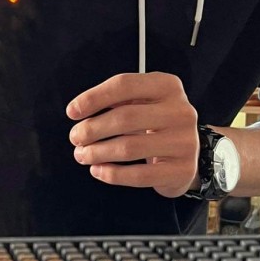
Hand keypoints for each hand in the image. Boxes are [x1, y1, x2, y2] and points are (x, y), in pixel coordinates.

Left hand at [66, 72, 198, 198]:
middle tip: (75, 138)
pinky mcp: (182, 170)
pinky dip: (112, 174)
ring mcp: (185, 142)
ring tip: (83, 155)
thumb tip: (78, 111)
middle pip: (124, 117)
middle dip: (91, 129)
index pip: (124, 85)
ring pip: (129, 148)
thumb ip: (115, 101)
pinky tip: (98, 171)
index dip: (93, 98)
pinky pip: (139, 175)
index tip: (72, 112)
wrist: (187, 155)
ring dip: (97, 153)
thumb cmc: (155, 125)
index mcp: (167, 86)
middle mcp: (180, 111)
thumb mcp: (142, 103)